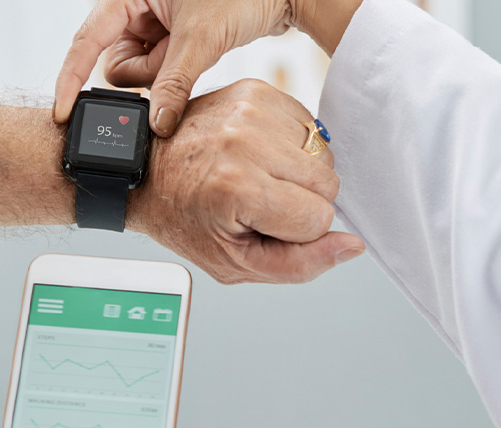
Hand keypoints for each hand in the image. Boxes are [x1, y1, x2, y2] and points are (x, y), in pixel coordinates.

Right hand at [53, 0, 291, 134]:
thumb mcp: (202, 39)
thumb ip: (173, 83)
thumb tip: (155, 124)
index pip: (87, 39)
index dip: (71, 77)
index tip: (63, 111)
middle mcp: (136, 7)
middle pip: (117, 63)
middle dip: (146, 74)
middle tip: (177, 58)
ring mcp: (155, 26)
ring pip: (141, 73)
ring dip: (166, 75)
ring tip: (197, 52)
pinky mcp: (173, 41)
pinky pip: (162, 72)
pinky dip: (176, 76)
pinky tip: (199, 58)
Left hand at [130, 79, 363, 283]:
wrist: (147, 170)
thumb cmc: (186, 219)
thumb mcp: (236, 263)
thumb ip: (301, 264)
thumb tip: (353, 246)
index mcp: (237, 188)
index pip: (319, 218)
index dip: (296, 231)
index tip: (259, 223)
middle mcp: (245, 142)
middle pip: (328, 184)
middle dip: (301, 201)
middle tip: (258, 202)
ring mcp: (252, 110)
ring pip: (323, 156)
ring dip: (298, 172)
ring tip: (257, 176)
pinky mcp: (257, 90)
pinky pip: (309, 128)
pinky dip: (291, 146)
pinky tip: (259, 154)